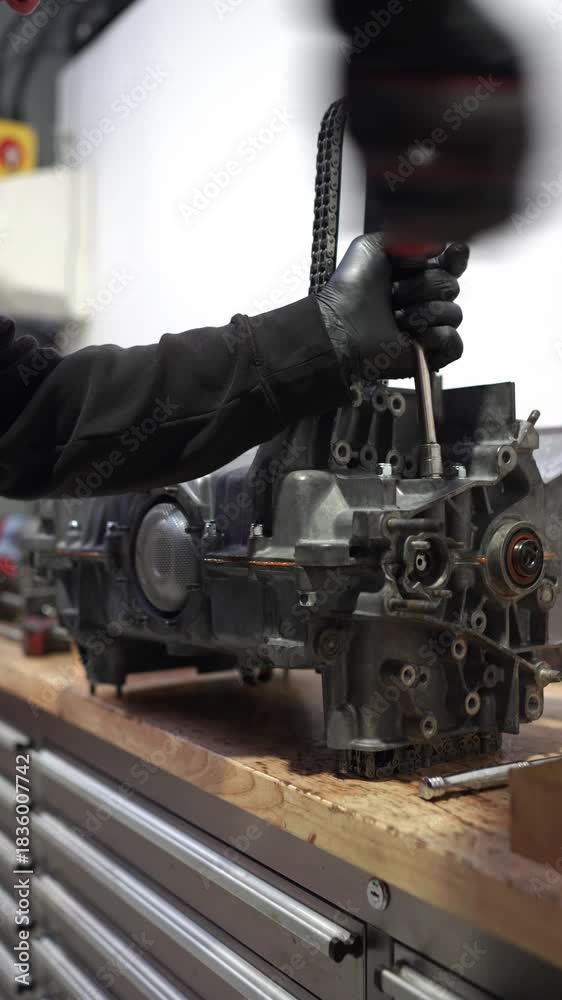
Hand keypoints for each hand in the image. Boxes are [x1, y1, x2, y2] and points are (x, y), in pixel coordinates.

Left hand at [316, 233, 468, 381]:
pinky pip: (454, 343)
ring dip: (425, 313)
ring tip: (398, 319)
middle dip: (425, 287)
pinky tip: (418, 337)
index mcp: (413, 274)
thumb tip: (439, 243)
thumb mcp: (371, 247)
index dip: (455, 258)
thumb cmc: (350, 290)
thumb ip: (406, 236)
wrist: (340, 326)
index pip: (451, 263)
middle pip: (452, 286)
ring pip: (454, 314)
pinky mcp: (428, 353)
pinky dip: (440, 338)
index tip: (451, 254)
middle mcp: (423, 299)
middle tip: (395, 294)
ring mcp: (427, 327)